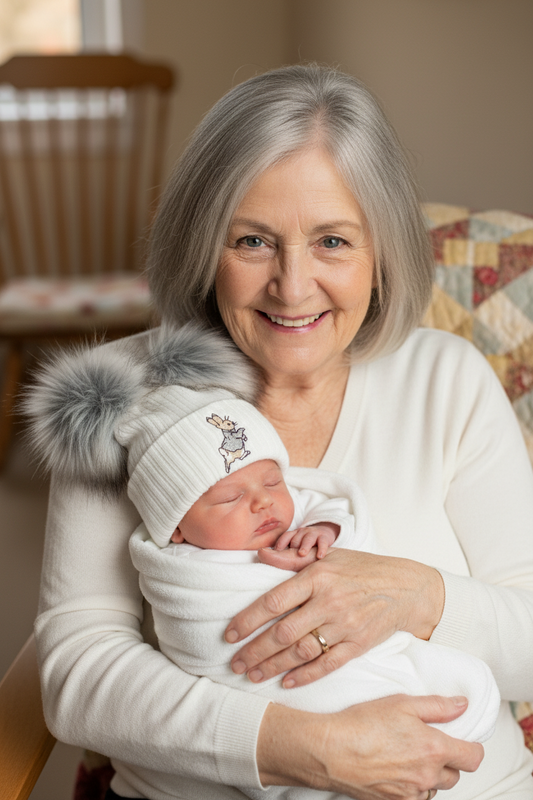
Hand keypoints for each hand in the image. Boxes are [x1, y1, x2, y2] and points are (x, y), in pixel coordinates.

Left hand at [225, 548, 444, 686]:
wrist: (406, 588)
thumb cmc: (363, 569)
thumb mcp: (330, 557)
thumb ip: (294, 560)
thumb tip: (262, 556)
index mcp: (317, 577)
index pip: (273, 601)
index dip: (248, 620)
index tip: (229, 635)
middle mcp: (328, 602)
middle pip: (282, 632)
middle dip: (254, 651)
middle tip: (235, 663)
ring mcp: (344, 625)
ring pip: (300, 652)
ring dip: (272, 666)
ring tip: (252, 675)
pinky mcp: (358, 645)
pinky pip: (326, 664)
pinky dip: (304, 675)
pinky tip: (286, 682)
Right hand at [257, 694, 483, 798]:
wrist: (331, 751)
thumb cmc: (361, 725)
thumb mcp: (401, 703)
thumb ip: (437, 705)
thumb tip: (461, 705)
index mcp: (433, 749)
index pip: (473, 758)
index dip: (471, 747)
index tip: (462, 738)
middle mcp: (427, 776)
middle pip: (456, 775)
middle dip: (448, 760)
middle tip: (428, 741)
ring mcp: (411, 793)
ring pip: (434, 787)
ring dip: (429, 774)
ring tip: (407, 754)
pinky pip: (415, 797)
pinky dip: (412, 784)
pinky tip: (395, 767)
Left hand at [274, 521, 338, 558]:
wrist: (323, 532)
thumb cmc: (305, 542)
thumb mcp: (296, 543)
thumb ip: (285, 548)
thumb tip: (268, 555)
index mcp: (293, 534)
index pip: (285, 536)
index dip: (280, 543)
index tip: (276, 551)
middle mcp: (302, 532)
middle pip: (296, 539)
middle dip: (294, 546)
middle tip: (292, 555)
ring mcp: (313, 534)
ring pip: (308, 539)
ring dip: (304, 546)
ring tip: (301, 554)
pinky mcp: (324, 537)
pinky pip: (322, 542)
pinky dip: (321, 549)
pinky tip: (319, 557)